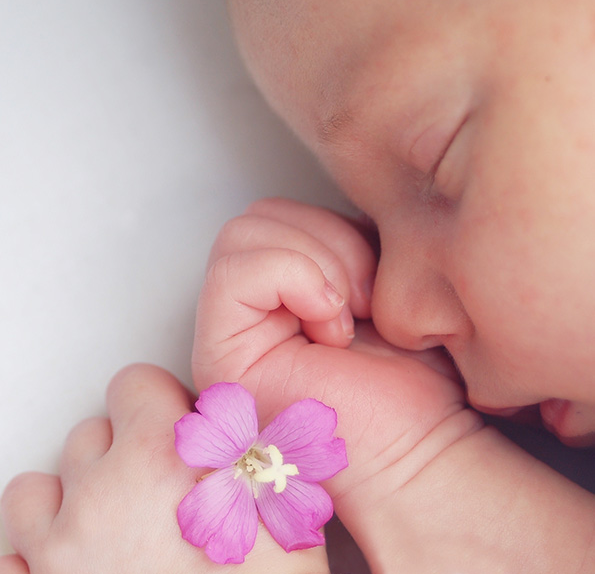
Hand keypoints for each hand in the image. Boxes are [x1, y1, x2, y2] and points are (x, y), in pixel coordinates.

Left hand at [0, 364, 331, 573]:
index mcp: (159, 457)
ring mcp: (58, 552)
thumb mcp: (286, 517)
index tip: (175, 435)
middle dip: (120, 458)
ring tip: (105, 534)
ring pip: (32, 491)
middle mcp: (98, 495)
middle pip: (88, 436)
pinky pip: (6, 565)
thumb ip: (247, 459)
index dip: (160, 407)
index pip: (133, 384)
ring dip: (63, 505)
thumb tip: (231, 435)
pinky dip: (29, 568)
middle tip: (157, 500)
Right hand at [193, 198, 594, 572]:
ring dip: (317, 266)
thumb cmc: (412, 377)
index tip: (378, 285)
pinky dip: (296, 281)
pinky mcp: (220, 355)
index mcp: (273, 290)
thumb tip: (329, 193)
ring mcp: (224, 334)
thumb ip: (339, 234)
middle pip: (255, 216)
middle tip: (364, 302)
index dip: (334, 230)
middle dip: (327, 244)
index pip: (275, 211)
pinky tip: (330, 329)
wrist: (422, 448)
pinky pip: (236, 270)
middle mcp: (241, 311)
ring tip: (347, 319)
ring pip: (243, 232)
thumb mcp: (378, 274)